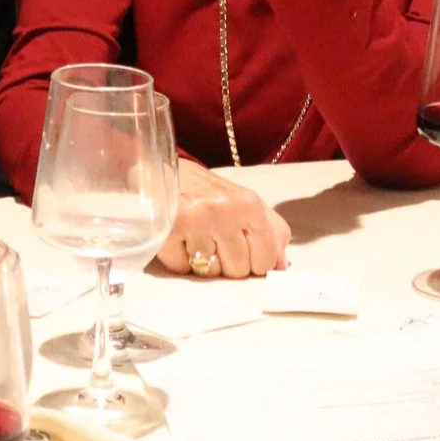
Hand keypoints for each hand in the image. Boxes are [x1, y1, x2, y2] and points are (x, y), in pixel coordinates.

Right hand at [156, 158, 291, 277]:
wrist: (158, 167)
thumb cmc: (205, 190)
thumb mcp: (243, 201)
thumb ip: (271, 232)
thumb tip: (281, 267)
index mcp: (248, 204)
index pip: (266, 260)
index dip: (254, 261)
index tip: (241, 248)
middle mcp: (223, 211)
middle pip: (238, 271)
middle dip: (226, 262)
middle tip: (214, 239)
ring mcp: (194, 221)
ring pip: (210, 273)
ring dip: (201, 262)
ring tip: (195, 238)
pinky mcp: (167, 231)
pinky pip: (180, 267)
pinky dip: (178, 259)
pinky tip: (178, 239)